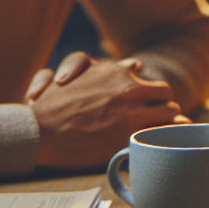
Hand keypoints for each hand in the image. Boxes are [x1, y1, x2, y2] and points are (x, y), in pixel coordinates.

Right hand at [30, 56, 183, 168]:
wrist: (37, 132)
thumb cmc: (50, 107)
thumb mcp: (74, 75)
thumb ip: (103, 69)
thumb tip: (136, 65)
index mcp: (116, 72)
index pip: (145, 76)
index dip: (146, 93)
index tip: (143, 103)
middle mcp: (128, 88)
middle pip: (165, 92)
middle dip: (161, 104)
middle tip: (154, 118)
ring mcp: (131, 111)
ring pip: (170, 111)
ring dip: (165, 121)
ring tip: (156, 133)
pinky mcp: (129, 135)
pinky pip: (161, 132)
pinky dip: (163, 136)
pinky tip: (159, 142)